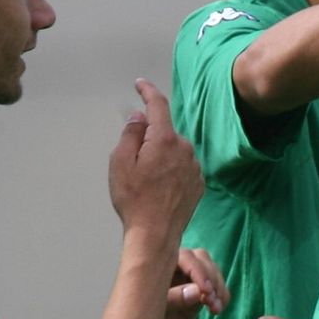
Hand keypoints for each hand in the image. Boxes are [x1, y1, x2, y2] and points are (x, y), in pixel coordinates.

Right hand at [108, 79, 203, 241]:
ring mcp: (194, 166)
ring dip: (161, 156)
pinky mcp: (198, 183)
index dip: (147, 91)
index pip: (158, 104)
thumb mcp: (120, 162)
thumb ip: (130, 133)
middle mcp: (184, 149)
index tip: (140, 85)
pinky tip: (160, 189)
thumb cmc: (134, 200)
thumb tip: (139, 118)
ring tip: (147, 182)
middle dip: (149, 138)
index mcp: (164, 139)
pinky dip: (171, 170)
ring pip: (174, 150)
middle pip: (164, 131)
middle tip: (133, 163)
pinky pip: (182, 166)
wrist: (155, 234)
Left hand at [159, 247, 227, 318]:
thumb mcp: (150, 313)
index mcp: (155, 265)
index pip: (183, 256)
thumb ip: (172, 299)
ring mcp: (185, 282)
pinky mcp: (195, 296)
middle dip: (210, 278)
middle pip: (200, 259)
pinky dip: (221, 296)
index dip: (198, 270)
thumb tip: (197, 291)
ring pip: (211, 272)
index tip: (205, 291)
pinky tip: (218, 309)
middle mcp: (171, 269)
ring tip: (216, 308)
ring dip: (218, 287)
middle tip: (212, 301)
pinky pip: (215, 289)